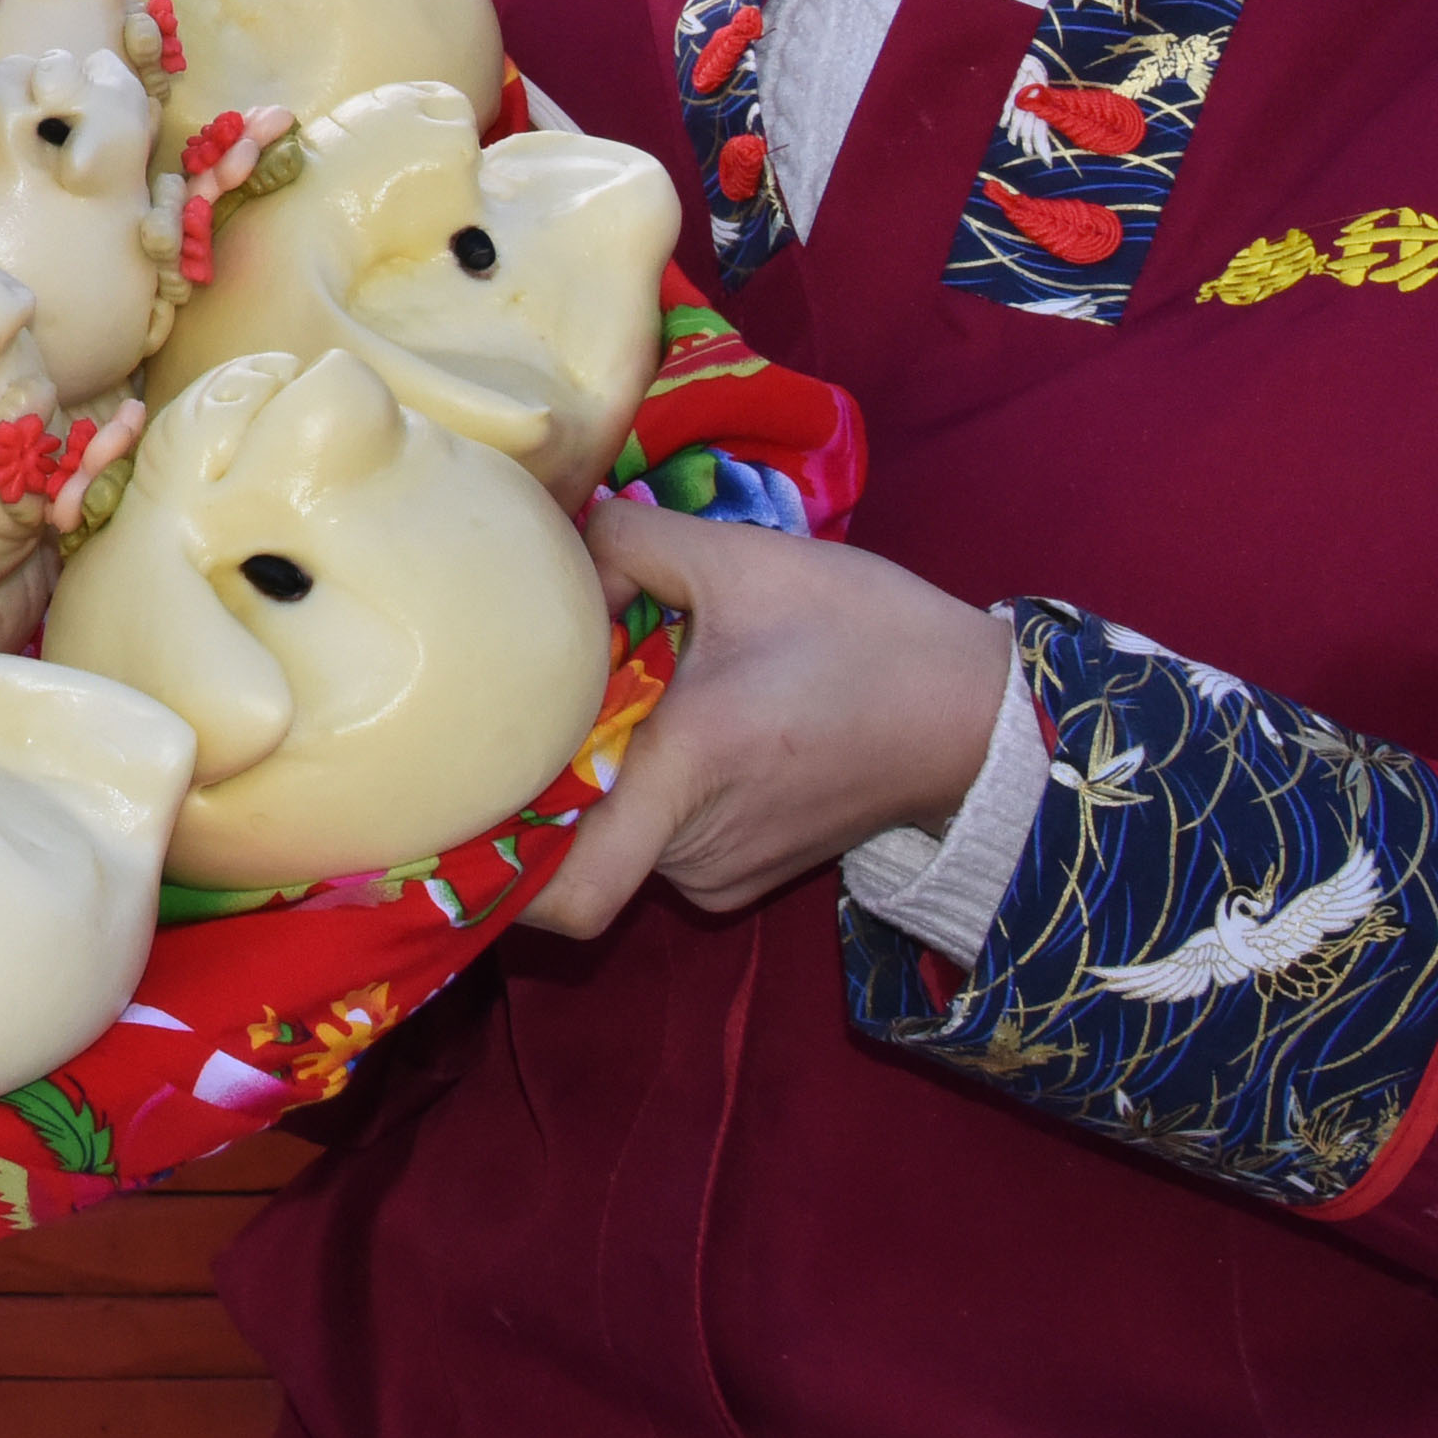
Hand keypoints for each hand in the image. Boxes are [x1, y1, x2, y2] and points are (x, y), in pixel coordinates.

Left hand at [521, 498, 1015, 941]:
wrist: (979, 714)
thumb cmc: (866, 634)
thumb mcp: (742, 559)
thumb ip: (626, 543)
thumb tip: (552, 554)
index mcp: (685, 775)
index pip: (566, 894)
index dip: (497, 872)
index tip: (457, 801)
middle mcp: (694, 848)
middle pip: (571, 842)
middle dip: (546, 774)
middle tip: (543, 695)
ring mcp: (720, 872)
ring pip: (613, 836)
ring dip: (602, 773)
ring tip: (630, 693)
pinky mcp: (743, 877)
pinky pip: (657, 841)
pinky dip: (648, 791)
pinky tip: (676, 723)